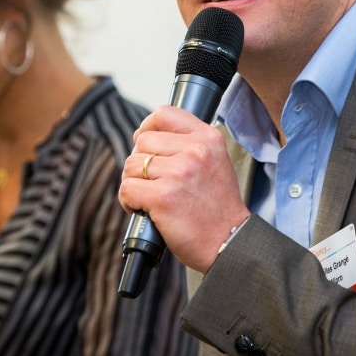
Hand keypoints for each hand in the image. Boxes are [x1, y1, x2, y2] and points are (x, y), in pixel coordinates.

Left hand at [118, 105, 250, 272]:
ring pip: (131, 165)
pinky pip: (127, 189)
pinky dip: (128, 202)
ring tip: (149, 198)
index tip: (145, 143)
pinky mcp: (162, 197)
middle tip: (152, 182)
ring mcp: (178, 173)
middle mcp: (194, 151)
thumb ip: (189, 144)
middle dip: (140, 163)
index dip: (147, 127)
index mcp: (207, 138)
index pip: (164, 114)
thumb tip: (147, 136)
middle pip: (142, 142)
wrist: (229, 242)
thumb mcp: (215, 162)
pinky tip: (143, 210)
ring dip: (133, 183)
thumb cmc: (217, 207)